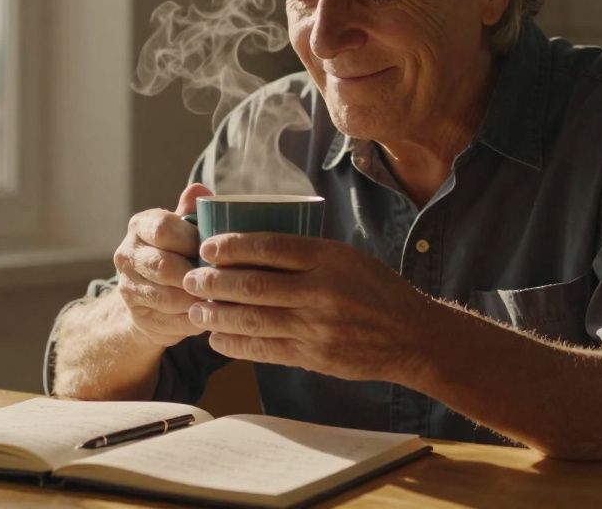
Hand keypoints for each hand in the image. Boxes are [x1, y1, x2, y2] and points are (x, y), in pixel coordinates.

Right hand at [112, 183, 211, 348]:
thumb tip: (199, 190)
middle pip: (164, 266)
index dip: (192, 240)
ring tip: (221, 297)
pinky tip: (211, 314)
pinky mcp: (139, 317)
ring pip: (169, 297)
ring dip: (198, 299)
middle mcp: (127, 255)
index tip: (214, 248)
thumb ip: (192, 212)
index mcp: (140, 226)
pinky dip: (196, 318)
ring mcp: (128, 287)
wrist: (150, 296)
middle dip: (196, 273)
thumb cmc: (177, 252)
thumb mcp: (184, 228)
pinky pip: (173, 321)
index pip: (163, 229)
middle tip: (224, 278)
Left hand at [181, 233, 427, 382]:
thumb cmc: (374, 289)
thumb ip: (305, 253)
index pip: (270, 246)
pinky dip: (236, 345)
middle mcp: (321, 291)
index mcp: (329, 258)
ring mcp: (316, 327)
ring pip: (253, 320)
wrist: (411, 336)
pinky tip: (217, 339)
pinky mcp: (313, 356)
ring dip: (217, 316)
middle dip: (214, 282)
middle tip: (190, 278)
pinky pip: (265, 350)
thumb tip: (249, 245)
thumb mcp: (345, 257)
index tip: (208, 247)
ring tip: (195, 310)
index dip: (232, 246)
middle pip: (254, 284)